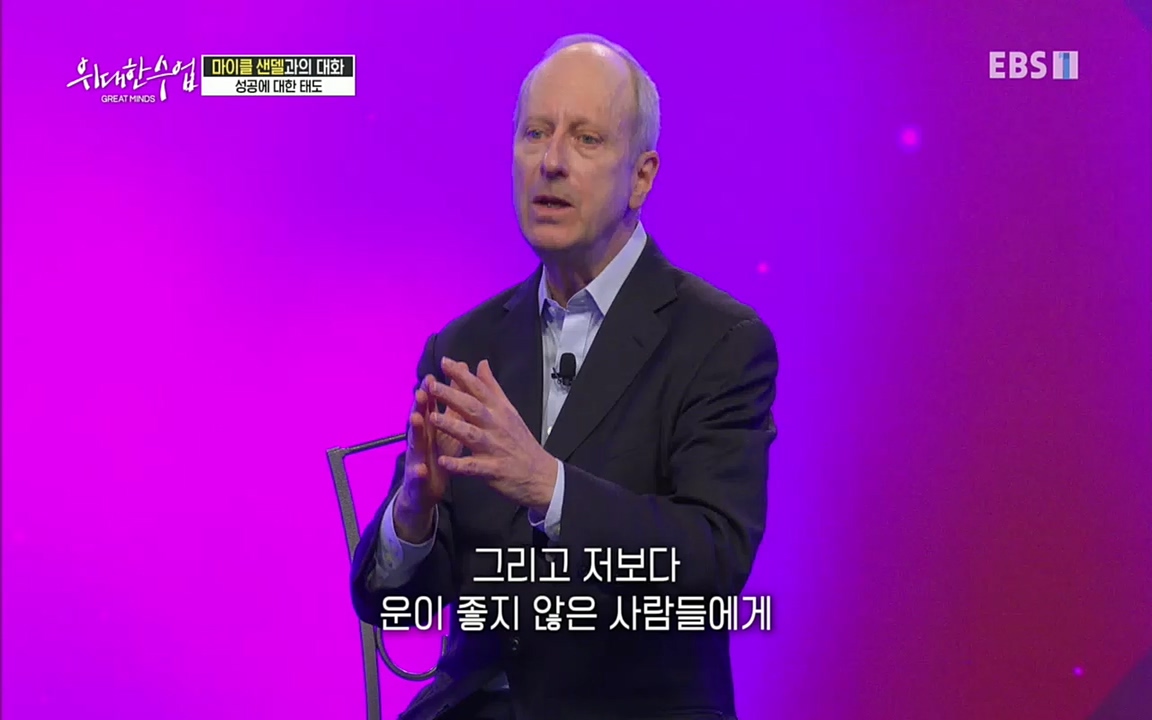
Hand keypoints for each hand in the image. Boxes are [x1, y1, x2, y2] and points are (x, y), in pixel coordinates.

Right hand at [394, 379, 464, 541]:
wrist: (425, 490)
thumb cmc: (438, 454)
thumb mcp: (447, 429)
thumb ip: (452, 406)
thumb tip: (459, 379)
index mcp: (430, 427)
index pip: (430, 405)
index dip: (431, 390)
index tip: (433, 374)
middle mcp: (420, 439)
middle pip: (420, 418)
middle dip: (419, 404)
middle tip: (420, 390)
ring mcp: (416, 458)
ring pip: (415, 443)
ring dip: (414, 430)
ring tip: (416, 418)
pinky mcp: (418, 479)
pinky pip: (418, 475)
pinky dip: (419, 471)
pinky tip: (421, 468)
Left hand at [426, 357, 557, 512]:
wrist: (541, 474)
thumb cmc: (520, 441)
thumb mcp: (509, 410)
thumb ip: (492, 387)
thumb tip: (481, 364)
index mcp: (499, 410)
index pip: (479, 388)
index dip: (462, 375)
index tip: (445, 362)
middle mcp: (496, 426)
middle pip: (473, 408)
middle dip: (452, 396)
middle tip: (432, 386)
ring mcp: (495, 448)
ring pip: (471, 434)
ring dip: (452, 426)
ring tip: (433, 418)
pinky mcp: (493, 469)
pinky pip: (473, 467)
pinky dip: (458, 464)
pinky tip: (443, 461)